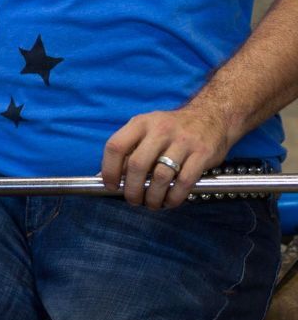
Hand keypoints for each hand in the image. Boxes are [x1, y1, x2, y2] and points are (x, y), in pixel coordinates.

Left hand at [100, 104, 232, 208]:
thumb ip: (131, 148)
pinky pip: (184, 181)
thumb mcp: (147, 128)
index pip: (116, 146)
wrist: (211, 116)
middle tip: (133, 200)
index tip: (111, 185)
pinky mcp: (202, 154)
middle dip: (132, 189)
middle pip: (137, 164)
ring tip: (151, 203)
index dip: (110, 169)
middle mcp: (160, 130)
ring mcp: (182, 141)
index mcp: (141, 123)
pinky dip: (174, 196)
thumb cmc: (172, 128)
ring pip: (161, 176)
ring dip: (153, 196)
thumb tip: (113, 176)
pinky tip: (169, 201)